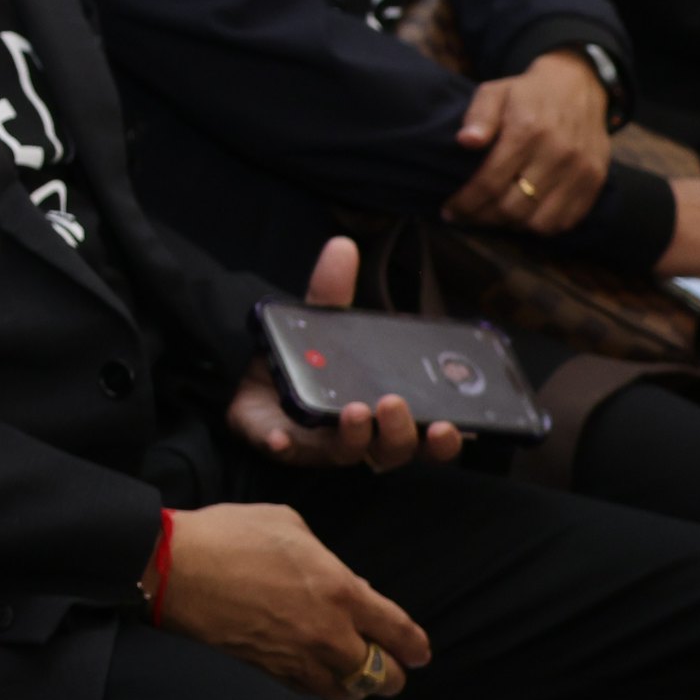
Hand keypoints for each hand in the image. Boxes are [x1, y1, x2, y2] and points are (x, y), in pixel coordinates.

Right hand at [161, 502, 432, 699]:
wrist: (175, 570)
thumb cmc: (228, 536)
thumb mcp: (289, 524)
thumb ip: (325, 556)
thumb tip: (337, 578)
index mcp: (341, 591)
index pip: (399, 632)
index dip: (415, 646)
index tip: (419, 652)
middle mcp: (329, 634)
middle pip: (384, 676)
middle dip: (393, 672)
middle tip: (391, 666)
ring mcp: (298, 659)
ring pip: (349, 692)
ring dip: (358, 685)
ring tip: (354, 675)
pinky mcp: (269, 672)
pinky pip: (311, 694)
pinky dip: (323, 689)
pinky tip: (318, 677)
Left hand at [228, 238, 465, 469]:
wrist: (247, 374)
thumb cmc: (306, 359)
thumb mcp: (321, 323)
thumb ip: (331, 290)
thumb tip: (342, 245)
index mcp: (384, 410)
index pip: (425, 435)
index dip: (442, 440)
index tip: (453, 426)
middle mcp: (361, 435)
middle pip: (392, 450)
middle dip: (399, 432)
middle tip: (393, 403)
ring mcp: (322, 443)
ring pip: (350, 454)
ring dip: (355, 436)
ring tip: (354, 410)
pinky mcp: (283, 445)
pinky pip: (287, 452)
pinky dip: (287, 446)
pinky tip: (281, 437)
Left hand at [445, 49, 609, 232]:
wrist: (578, 85)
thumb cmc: (526, 93)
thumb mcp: (494, 92)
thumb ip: (478, 116)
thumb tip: (465, 141)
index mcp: (528, 131)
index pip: (490, 182)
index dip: (466, 203)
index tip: (450, 211)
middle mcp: (557, 153)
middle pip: (513, 207)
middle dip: (482, 217)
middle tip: (467, 216)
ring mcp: (580, 169)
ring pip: (539, 222)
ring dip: (511, 225)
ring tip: (494, 217)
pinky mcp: (595, 180)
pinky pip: (566, 220)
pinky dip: (541, 226)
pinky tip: (523, 216)